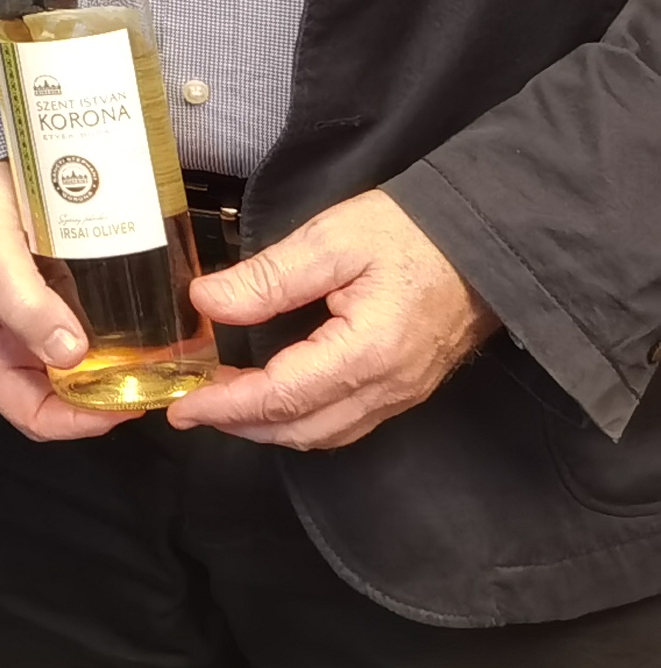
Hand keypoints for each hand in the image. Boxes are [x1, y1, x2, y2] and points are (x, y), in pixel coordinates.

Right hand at [0, 165, 134, 441]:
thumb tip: (71, 355)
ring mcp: (36, 322)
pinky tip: (142, 320)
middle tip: (151, 379)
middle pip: (63, 397)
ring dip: (117, 369)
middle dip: (107, 397)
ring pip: (82, 367)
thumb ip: (23, 305)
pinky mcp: (56, 297)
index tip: (124, 405)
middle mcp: (12, 344)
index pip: (31, 414)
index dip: (77, 422)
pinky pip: (90, 330)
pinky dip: (118, 336)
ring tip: (156, 355)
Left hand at [170, 190, 498, 449]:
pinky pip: (347, 421)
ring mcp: (401, 393)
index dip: (226, 406)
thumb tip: (207, 303)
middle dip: (240, 424)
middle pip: (301, 429)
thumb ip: (267, 278)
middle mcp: (387, 387)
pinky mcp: (406, 387)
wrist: (486, 242)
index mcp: (366, 353)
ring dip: (270, 426)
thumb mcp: (331, 240)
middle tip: (190, 406)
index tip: (181, 405)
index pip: (281, 397)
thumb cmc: (413, 234)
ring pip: (324, 432)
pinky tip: (276, 396)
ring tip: (224, 402)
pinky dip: (302, 418)